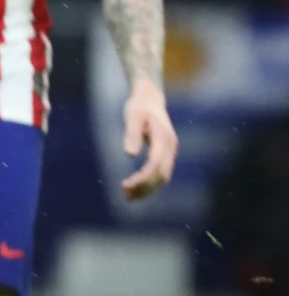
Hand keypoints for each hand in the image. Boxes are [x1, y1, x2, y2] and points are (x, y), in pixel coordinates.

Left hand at [120, 78, 177, 200]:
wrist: (149, 98)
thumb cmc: (138, 107)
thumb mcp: (132, 117)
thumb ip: (131, 134)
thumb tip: (130, 155)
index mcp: (164, 138)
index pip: (155, 165)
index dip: (142, 179)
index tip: (126, 186)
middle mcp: (170, 147)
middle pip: (162, 174)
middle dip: (145, 187)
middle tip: (125, 195)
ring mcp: (170, 150)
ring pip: (163, 176)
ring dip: (148, 188)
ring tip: (128, 197)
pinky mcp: (165, 153)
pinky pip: (161, 172)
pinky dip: (150, 183)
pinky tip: (135, 188)